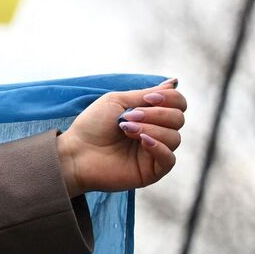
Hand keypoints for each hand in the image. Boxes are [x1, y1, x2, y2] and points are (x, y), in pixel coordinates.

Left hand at [57, 78, 185, 195]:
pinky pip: (170, 159)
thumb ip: (146, 94)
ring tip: (126, 129)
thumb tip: (174, 83)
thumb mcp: (117, 101)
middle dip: (156, 114)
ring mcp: (155, 151)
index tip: (148, 99)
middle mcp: (157, 132)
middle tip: (129, 116)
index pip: (178, 104)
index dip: (169, 98)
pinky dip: (159, 147)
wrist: (76, 152)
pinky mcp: (152, 170)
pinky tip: (143, 141)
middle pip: (178, 119)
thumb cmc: (92, 125)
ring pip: (175, 137)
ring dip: (151, 129)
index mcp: (150, 115)